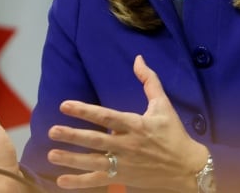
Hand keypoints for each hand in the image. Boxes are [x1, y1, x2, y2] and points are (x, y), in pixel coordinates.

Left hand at [46, 55, 209, 190]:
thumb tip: (138, 58)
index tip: (65, 105)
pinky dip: (80, 182)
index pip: (106, 116)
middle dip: (73, 136)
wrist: (188, 168)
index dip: (85, 111)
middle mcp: (127, 145)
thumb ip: (149, 81)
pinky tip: (61, 180)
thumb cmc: (174, 134)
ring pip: (94, 162)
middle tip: (52, 131)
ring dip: (71, 159)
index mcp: (136, 125)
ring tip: (51, 154)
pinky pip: (99, 181)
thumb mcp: (163, 105)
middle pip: (96, 140)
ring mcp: (125, 164)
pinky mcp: (124, 178)